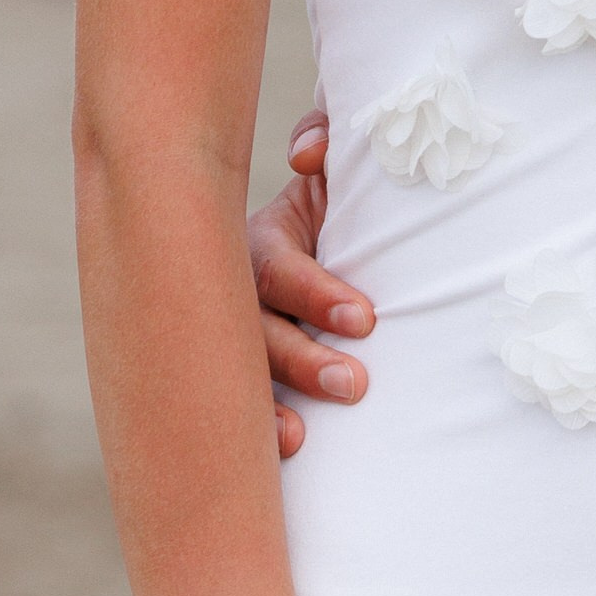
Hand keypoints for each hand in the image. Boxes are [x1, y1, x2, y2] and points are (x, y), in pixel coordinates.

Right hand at [252, 109, 376, 457]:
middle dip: (301, 359)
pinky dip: (254, 430)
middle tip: (355, 384)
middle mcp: (237, 293)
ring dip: (270, 405)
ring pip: (240, 372)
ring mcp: (230, 339)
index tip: (365, 319)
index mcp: (262, 242)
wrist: (333, 245)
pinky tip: (278, 452)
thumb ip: (326, 143)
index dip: (316, 292)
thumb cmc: (339, 208)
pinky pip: (238, 407)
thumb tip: (308, 152)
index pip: (280, 269)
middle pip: (255, 329)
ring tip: (301, 436)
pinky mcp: (239, 379)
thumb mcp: (333, 173)